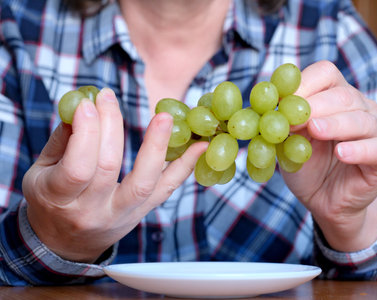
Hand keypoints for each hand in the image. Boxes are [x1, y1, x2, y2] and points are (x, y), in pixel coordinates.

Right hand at [23, 88, 206, 262]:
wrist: (66, 244)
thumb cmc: (50, 201)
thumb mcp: (41, 172)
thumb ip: (61, 140)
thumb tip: (82, 104)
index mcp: (59, 199)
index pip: (78, 167)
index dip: (86, 132)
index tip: (89, 102)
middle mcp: (92, 211)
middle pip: (109, 167)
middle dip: (111, 126)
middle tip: (109, 97)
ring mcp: (121, 215)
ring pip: (144, 182)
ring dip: (156, 146)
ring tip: (165, 117)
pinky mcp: (142, 213)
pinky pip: (166, 190)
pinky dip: (184, 167)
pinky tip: (199, 146)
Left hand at [281, 61, 376, 251]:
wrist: (324, 200)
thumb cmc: (307, 165)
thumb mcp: (288, 142)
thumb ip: (283, 125)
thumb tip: (268, 107)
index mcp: (334, 96)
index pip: (325, 74)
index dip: (304, 84)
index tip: (282, 100)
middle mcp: (359, 107)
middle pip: (343, 95)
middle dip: (316, 106)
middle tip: (296, 119)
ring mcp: (375, 130)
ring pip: (361, 119)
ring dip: (335, 124)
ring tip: (315, 130)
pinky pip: (376, 149)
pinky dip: (358, 149)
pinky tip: (341, 153)